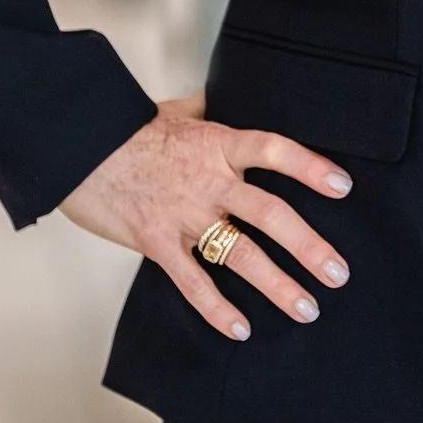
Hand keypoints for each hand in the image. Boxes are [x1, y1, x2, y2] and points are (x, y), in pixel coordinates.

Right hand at [57, 90, 354, 342]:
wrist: (79, 149)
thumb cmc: (130, 128)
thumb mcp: (179, 110)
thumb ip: (211, 109)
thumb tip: (231, 93)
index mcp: (218, 143)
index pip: (274, 151)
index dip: (310, 167)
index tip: (343, 186)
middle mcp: (209, 180)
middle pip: (269, 213)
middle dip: (308, 246)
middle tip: (339, 273)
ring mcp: (184, 214)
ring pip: (240, 254)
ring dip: (278, 285)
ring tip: (307, 309)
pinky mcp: (157, 243)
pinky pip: (193, 282)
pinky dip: (217, 309)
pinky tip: (241, 329)